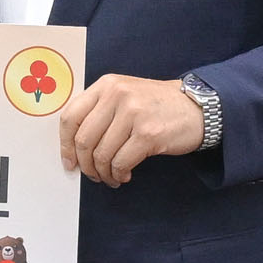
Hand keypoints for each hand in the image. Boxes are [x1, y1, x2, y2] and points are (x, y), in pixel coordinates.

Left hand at [58, 74, 203, 185]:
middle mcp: (117, 95)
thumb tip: (73, 146)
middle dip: (85, 164)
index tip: (69, 162)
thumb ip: (99, 110)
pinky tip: (124, 175)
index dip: (65, 144)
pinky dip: (119, 174)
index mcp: (106, 85)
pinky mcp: (149, 134)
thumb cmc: (156, 106)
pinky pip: (121, 162)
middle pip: (84, 139)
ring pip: (102, 154)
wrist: (198, 107)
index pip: (70, 117)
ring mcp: (133, 114)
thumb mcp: (124, 95)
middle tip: (92, 175)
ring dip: (103, 173)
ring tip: (111, 177)